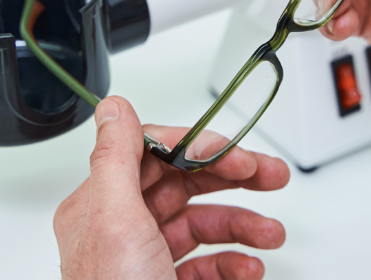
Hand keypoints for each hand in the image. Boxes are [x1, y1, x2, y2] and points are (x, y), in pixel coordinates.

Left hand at [54, 97, 289, 279]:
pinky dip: (233, 265)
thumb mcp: (116, 222)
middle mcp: (119, 231)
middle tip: (270, 176)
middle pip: (181, 185)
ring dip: (241, 225)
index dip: (197, 146)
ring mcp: (144, 264)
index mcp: (99, 207)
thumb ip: (117, 158)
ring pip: (200, 226)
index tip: (234, 151)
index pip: (150, 153)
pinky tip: (249, 270)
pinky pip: (205, 267)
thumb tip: (114, 106)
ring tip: (271, 235)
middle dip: (231, 179)